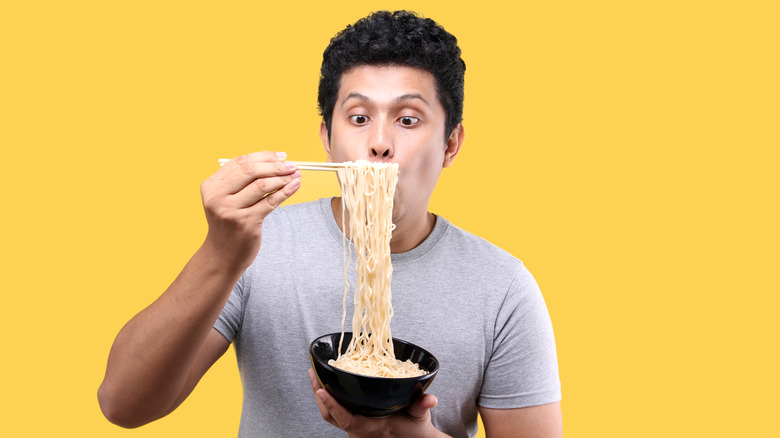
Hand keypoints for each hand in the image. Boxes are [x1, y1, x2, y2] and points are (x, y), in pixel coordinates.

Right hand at [200, 151, 299, 269]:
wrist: (222, 255)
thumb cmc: (228, 223)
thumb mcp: (225, 199)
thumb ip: (241, 180)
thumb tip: (274, 160)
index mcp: (211, 186)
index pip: (240, 162)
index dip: (263, 156)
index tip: (280, 156)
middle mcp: (217, 197)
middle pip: (251, 171)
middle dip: (275, 165)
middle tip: (292, 165)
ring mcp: (231, 210)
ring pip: (262, 185)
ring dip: (283, 178)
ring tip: (295, 174)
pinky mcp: (246, 223)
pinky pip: (270, 202)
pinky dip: (286, 191)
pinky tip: (295, 185)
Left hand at [308, 368, 445, 437]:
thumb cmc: (415, 428)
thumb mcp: (420, 415)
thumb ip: (423, 406)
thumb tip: (431, 399)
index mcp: (373, 427)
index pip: (347, 420)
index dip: (333, 406)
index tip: (321, 390)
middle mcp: (360, 432)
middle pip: (331, 417)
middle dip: (319, 396)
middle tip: (312, 374)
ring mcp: (355, 430)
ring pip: (330, 416)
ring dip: (320, 397)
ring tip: (315, 375)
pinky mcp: (354, 426)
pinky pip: (335, 415)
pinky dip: (328, 400)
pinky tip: (325, 385)